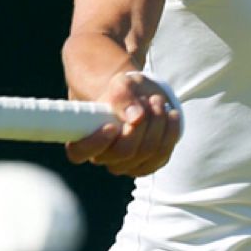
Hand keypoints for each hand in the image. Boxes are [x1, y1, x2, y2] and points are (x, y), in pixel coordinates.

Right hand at [65, 71, 180, 176]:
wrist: (140, 98)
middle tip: (147, 100)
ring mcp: (126, 165)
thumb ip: (123, 96)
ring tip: (157, 102)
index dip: (95, 143)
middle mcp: (103, 157)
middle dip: (141, 124)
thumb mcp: (122, 85)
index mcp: (85, 138)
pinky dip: (170, 132)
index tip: (111, 126)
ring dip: (157, 124)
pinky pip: (162, 155)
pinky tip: (171, 115)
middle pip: (123, 152)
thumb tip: (135, 117)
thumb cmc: (124, 93)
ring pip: (146, 152)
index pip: (79, 152)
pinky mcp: (148, 165)